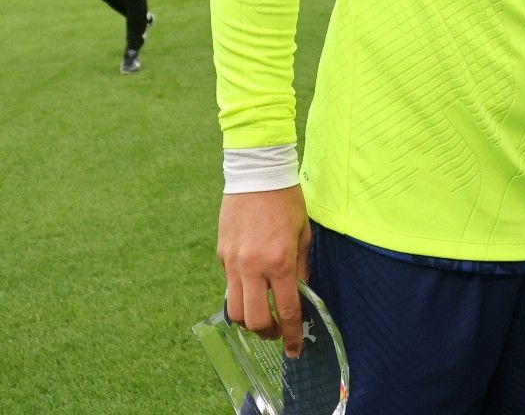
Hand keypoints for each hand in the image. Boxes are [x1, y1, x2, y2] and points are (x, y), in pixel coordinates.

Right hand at [219, 185, 312, 357]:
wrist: (257, 174)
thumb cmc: (286, 201)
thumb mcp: (303, 234)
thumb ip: (302, 268)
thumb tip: (300, 294)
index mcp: (280, 262)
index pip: (287, 310)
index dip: (291, 335)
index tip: (294, 350)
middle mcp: (253, 267)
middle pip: (254, 320)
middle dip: (268, 333)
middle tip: (277, 331)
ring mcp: (233, 262)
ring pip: (235, 310)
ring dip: (249, 319)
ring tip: (263, 314)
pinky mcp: (221, 255)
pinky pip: (229, 286)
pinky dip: (241, 293)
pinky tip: (253, 287)